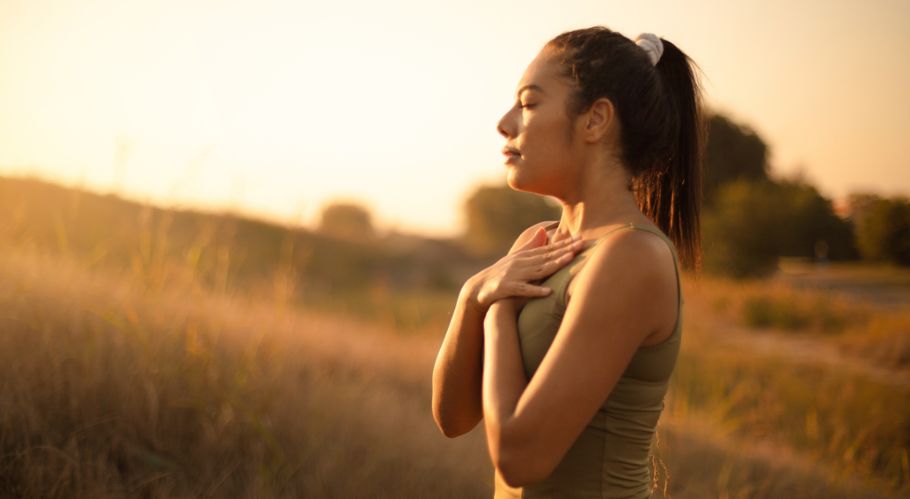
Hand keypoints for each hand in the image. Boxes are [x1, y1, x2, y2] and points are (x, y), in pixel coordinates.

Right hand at [465, 226, 585, 310]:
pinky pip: (523, 290)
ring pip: (538, 269)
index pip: (549, 249)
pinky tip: (548, 292)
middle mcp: (521, 263)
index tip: (581, 238)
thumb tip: (544, 230)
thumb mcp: (516, 258)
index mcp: (525, 256)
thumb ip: (531, 245)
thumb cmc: (500, 274)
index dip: (566, 244)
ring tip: (569, 260)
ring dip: (554, 264)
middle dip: (565, 250)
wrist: (478, 288)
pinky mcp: (507, 288)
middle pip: (547, 256)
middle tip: (582, 244)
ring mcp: (515, 275)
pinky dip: (535, 290)